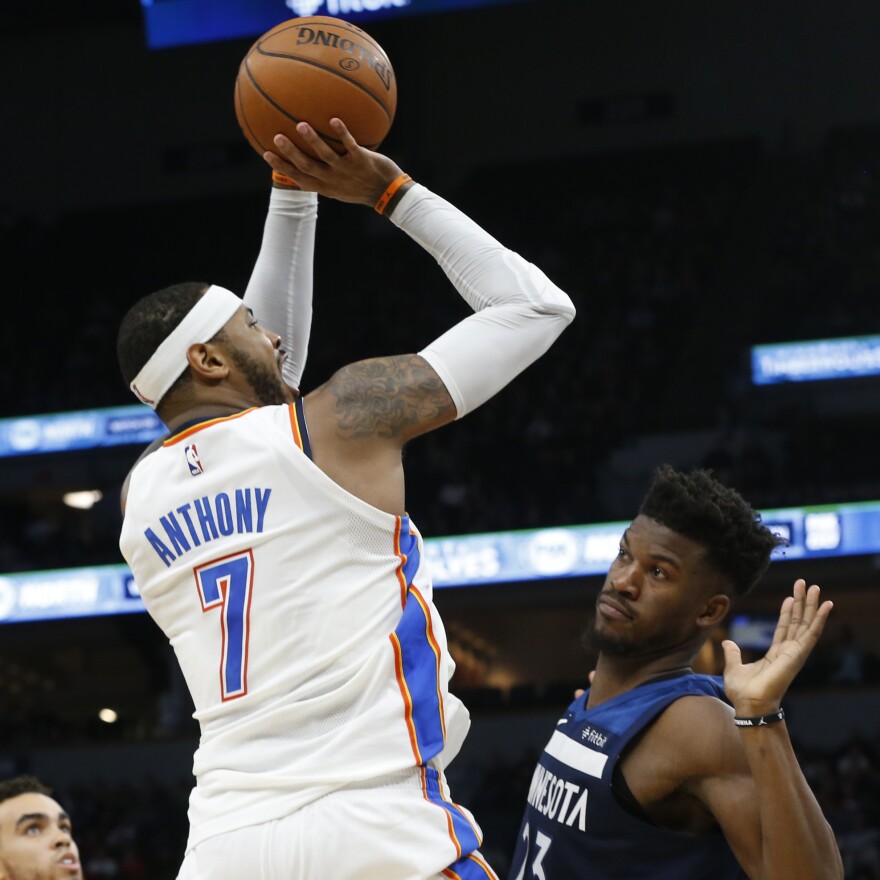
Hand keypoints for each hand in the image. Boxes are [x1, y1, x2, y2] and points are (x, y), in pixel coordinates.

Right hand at [263, 119, 404, 206]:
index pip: (299, 178)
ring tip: (301, 125)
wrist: (387, 193)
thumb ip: (325, 173)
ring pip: (326, 156)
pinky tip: (334, 120)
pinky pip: (351, 145)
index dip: (282, 167)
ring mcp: (347, 170)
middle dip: (291, 153)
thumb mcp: (340, 187)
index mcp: (325, 186)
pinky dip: (342, 134)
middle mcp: (333, 179)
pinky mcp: (362, 161)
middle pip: (308, 166)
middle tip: (277, 137)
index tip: (265, 153)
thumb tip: (310, 155)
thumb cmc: (362, 187)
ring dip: (313, 141)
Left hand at [721, 579, 832, 716]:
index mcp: (776, 654)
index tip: (790, 598)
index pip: (785, 629)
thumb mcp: (734, 667)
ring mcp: (795, 652)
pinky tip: (827, 605)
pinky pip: (812, 633)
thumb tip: (727, 644)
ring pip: (807, 624)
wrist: (749, 703)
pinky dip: (820, 619)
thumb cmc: (743, 691)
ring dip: (812, 605)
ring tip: (816, 587)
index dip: (787, 613)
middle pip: (798, 622)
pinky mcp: (798, 654)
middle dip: (802, 603)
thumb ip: (733, 654)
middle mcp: (788, 652)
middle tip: (805, 584)